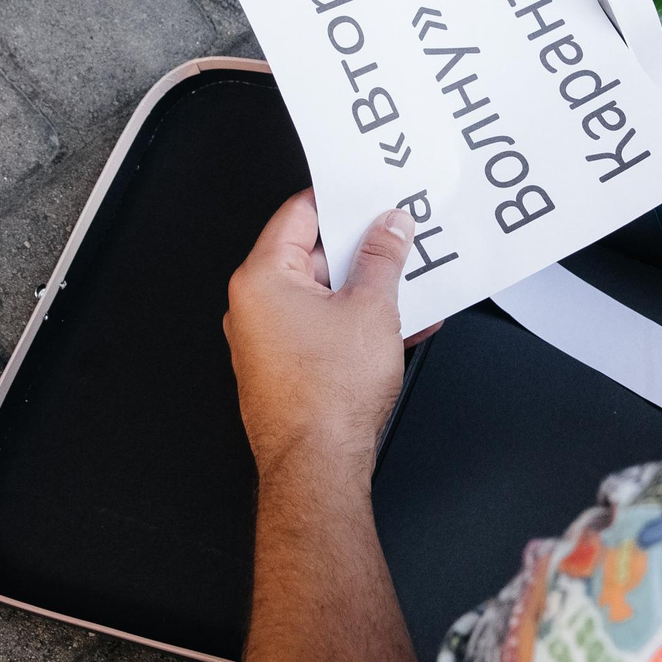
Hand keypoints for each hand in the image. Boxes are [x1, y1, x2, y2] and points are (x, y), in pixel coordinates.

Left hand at [225, 190, 412, 487]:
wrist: (319, 467)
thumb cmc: (327, 399)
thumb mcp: (371, 309)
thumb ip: (383, 258)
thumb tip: (389, 228)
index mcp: (262, 279)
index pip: (297, 214)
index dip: (339, 200)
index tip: (369, 195)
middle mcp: (254, 307)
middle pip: (311, 255)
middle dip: (361, 249)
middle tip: (399, 238)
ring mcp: (267, 340)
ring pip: (322, 295)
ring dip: (365, 288)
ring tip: (408, 285)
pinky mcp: (284, 368)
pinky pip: (323, 328)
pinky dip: (356, 322)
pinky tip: (398, 326)